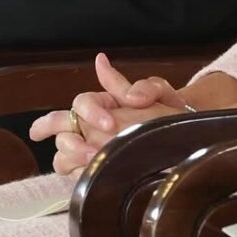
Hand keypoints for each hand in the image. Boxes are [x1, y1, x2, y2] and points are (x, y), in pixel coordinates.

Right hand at [29, 52, 190, 176]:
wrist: (183, 137)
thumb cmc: (169, 111)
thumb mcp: (159, 91)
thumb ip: (132, 82)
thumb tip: (101, 61)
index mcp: (103, 102)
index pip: (81, 102)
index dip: (90, 112)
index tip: (110, 123)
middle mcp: (90, 125)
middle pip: (57, 123)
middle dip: (53, 129)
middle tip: (76, 142)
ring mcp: (89, 148)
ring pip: (60, 151)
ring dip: (70, 155)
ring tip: (93, 161)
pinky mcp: (93, 171)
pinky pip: (72, 174)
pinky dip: (77, 174)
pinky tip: (91, 175)